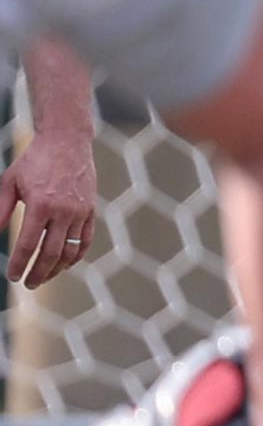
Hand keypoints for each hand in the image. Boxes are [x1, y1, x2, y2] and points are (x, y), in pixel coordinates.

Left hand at [0, 125, 97, 287]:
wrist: (67, 141)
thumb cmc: (34, 161)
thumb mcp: (9, 183)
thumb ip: (0, 210)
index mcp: (41, 204)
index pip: (28, 245)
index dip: (19, 264)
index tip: (12, 275)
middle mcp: (64, 210)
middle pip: (51, 253)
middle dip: (38, 273)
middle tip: (27, 284)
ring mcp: (80, 211)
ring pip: (70, 250)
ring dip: (56, 269)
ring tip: (44, 278)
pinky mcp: (91, 210)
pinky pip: (86, 240)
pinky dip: (76, 256)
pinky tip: (64, 265)